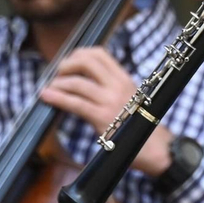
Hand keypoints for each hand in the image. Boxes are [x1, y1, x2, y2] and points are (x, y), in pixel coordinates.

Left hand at [41, 47, 172, 176]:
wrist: (157, 148)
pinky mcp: (102, 117)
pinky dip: (57, 97)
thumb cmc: (142, 127)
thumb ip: (113, 90)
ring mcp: (110, 100)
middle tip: (58, 74)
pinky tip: (46, 96)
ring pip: (77, 82)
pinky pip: (75, 103)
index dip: (79, 54)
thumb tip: (89, 85)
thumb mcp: (131, 99)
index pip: (100, 54)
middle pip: (87, 61)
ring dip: (58, 83)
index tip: (69, 62)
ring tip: (49, 88)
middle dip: (67, 65)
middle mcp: (118, 85)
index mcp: (125, 79)